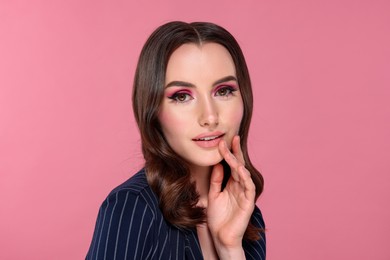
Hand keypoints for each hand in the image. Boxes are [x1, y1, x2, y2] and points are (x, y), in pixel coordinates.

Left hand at [207, 135, 255, 258]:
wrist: (220, 236)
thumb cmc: (217, 217)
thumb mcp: (213, 194)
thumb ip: (216, 180)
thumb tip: (217, 164)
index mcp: (231, 184)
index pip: (231, 165)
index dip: (228, 153)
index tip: (222, 141)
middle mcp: (239, 186)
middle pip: (239, 165)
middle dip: (236, 152)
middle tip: (232, 138)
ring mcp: (245, 194)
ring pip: (244, 174)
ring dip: (238, 162)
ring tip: (231, 151)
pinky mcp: (248, 202)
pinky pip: (249, 187)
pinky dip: (245, 177)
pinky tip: (240, 169)